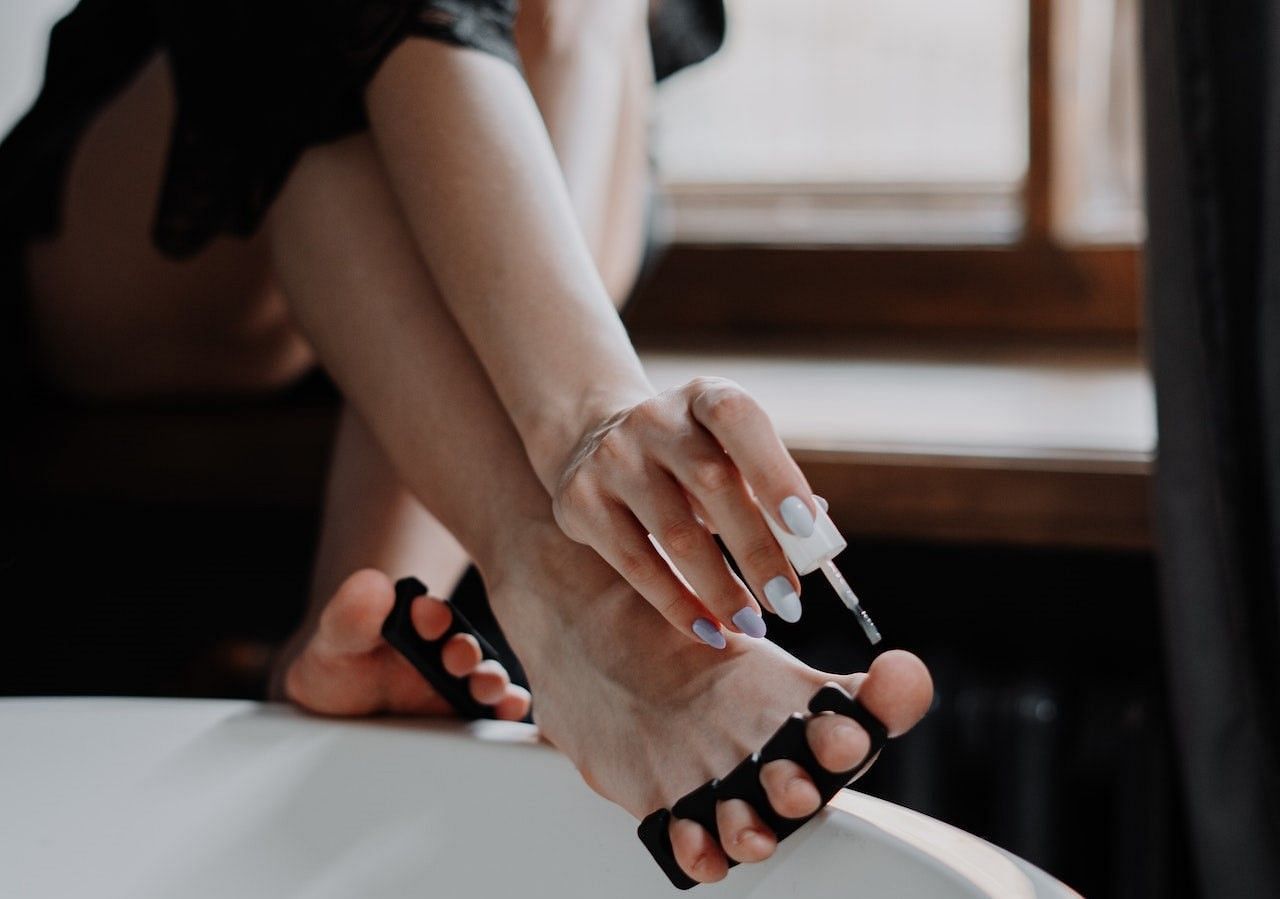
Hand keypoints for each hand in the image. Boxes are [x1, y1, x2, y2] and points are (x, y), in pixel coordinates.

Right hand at [551, 377, 817, 646]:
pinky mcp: (580, 501)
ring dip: (720, 587)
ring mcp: (612, 458)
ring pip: (673, 531)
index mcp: (702, 396)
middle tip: (788, 602)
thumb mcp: (728, 453)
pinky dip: (676, 603)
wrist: (594, 440)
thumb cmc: (688, 457)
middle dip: (757, 550)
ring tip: (752, 624)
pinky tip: (707, 629)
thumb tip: (819, 542)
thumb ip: (769, 490)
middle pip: (712, 484)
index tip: (807, 530)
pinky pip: (634, 562)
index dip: (774, 471)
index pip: (737, 420)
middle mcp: (653, 419)